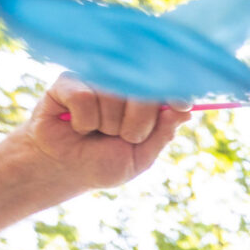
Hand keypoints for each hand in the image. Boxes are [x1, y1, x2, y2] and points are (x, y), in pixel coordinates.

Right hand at [3, 73, 188, 194]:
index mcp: (144, 100)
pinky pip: (85, 98)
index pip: (166, 86)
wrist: (63, 169)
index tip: (181, 105)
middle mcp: (122, 84)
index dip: (176, 93)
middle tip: (123, 137)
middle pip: (143, 91)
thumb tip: (186, 110)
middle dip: (137, 124)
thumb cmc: (102, 162)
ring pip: (113, 96)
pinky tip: (77, 125)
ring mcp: (96, 79)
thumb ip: (162, 134)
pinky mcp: (68, 81)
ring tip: (96, 132)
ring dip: (107, 125)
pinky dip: (83, 121)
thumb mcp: (140, 157)